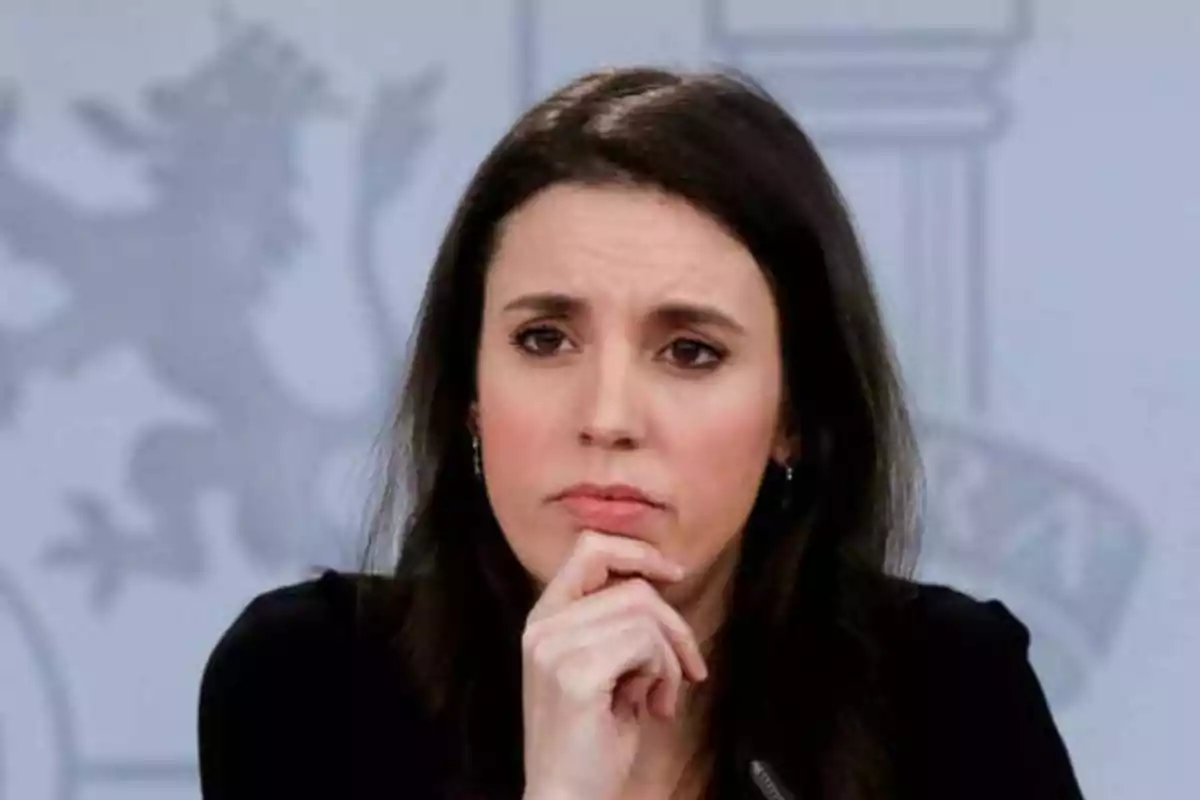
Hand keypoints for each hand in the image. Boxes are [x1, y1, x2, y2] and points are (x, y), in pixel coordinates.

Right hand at [520, 531, 708, 799]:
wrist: (566, 797)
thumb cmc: (592, 741)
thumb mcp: (604, 667)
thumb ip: (617, 624)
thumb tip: (662, 585)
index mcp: (545, 619)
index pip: (590, 549)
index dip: (638, 552)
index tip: (673, 573)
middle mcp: (543, 626)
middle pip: (634, 588)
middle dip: (674, 627)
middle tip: (687, 671)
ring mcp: (556, 647)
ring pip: (645, 616)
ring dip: (671, 659)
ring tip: (661, 698)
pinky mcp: (577, 673)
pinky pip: (647, 645)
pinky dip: (667, 674)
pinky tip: (655, 707)